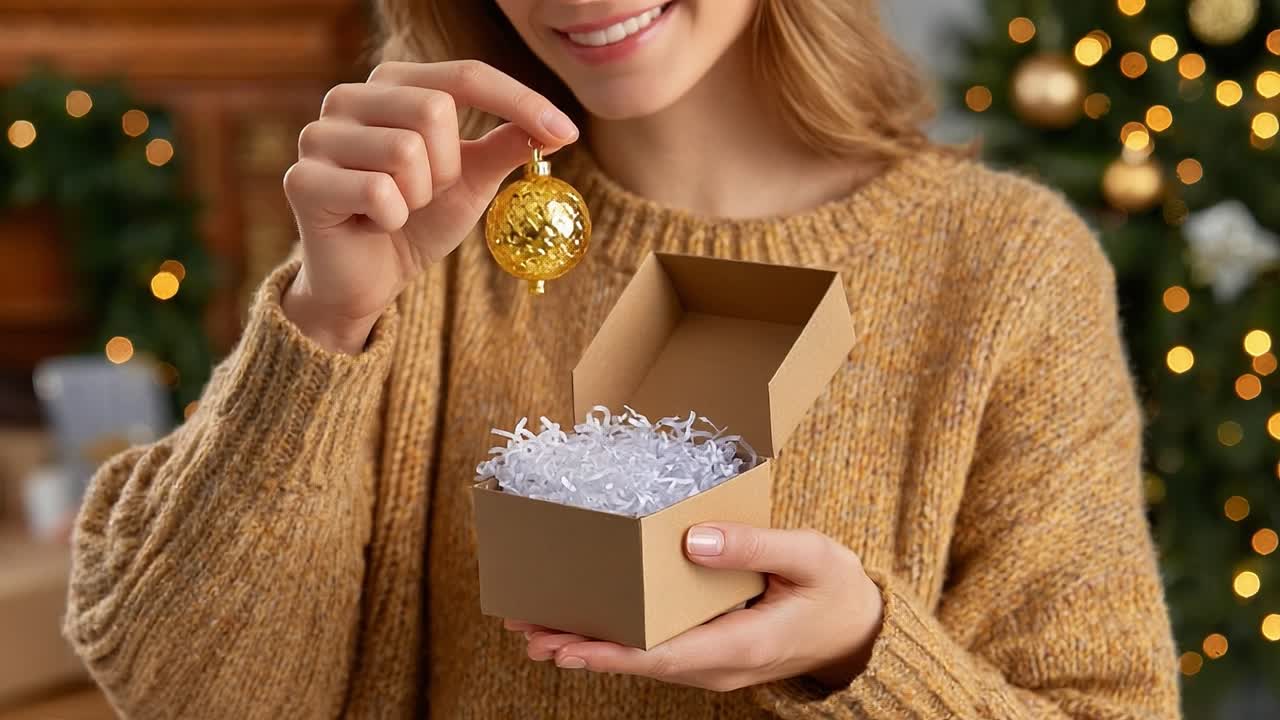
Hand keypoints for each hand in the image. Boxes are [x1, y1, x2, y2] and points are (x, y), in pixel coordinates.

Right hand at [281, 60, 579, 352]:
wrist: (369, 281)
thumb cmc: (418, 221)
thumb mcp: (473, 180)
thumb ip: (508, 145)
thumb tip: (559, 127)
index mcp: (392, 85)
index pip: (465, 75)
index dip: (519, 101)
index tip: (567, 132)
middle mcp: (348, 97)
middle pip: (435, 109)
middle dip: (449, 167)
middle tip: (427, 195)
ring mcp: (318, 135)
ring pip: (406, 151)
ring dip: (419, 197)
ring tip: (397, 209)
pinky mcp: (302, 180)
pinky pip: (379, 192)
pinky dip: (392, 219)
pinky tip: (373, 225)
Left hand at [504, 523, 884, 691]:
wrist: (861, 630)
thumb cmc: (838, 590)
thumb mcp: (808, 557)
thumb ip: (754, 547)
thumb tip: (691, 541)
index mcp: (742, 646)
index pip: (662, 656)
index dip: (609, 652)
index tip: (564, 644)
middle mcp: (720, 666)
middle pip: (639, 662)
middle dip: (582, 647)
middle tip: (527, 630)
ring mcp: (714, 664)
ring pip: (642, 659)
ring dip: (591, 644)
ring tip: (538, 629)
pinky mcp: (711, 652)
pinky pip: (657, 650)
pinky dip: (618, 638)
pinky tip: (587, 624)